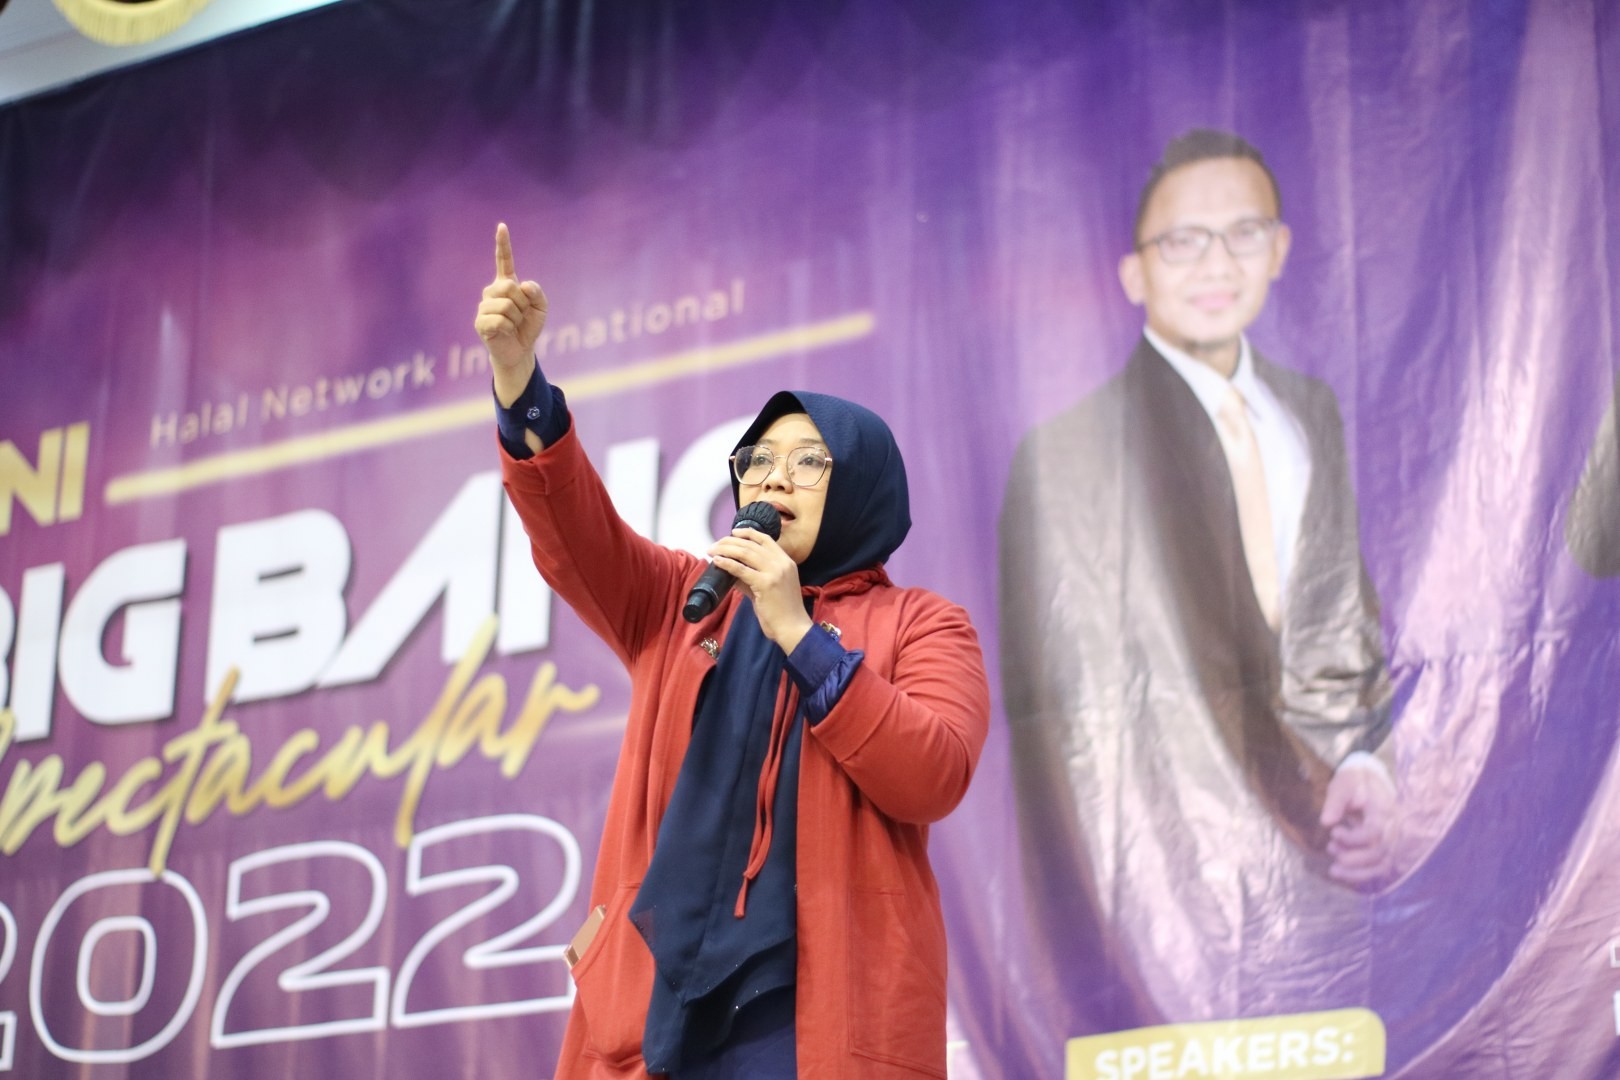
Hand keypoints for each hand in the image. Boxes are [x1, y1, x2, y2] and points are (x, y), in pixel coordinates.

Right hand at [474, 222, 547, 406]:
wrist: (520, 350)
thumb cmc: (528, 327)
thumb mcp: (541, 308)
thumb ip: (537, 293)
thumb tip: (522, 285)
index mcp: (507, 284)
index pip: (504, 261)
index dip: (502, 244)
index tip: (502, 226)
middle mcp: (492, 292)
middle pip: (510, 286)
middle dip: (522, 304)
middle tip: (521, 316)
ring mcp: (484, 306)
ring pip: (506, 305)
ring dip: (516, 318)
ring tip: (513, 325)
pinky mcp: (480, 322)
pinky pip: (500, 320)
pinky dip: (509, 328)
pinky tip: (505, 332)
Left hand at [707, 526, 812, 652]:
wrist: (793, 627)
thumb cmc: (782, 611)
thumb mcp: (770, 588)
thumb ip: (752, 577)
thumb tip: (732, 570)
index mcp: (786, 562)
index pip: (766, 539)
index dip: (748, 533)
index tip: (733, 533)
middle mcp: (781, 563)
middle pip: (751, 544)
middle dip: (730, 542)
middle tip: (715, 545)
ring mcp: (774, 572)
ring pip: (745, 553)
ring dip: (725, 549)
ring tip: (712, 551)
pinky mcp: (765, 583)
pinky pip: (740, 569)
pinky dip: (726, 563)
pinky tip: (717, 561)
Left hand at [1320, 757, 1400, 889]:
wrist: (1369, 778)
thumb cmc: (1354, 782)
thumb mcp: (1342, 785)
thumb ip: (1335, 802)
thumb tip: (1325, 822)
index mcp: (1384, 811)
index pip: (1373, 833)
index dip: (1352, 838)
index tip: (1333, 832)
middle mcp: (1392, 829)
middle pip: (1380, 853)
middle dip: (1353, 858)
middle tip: (1330, 848)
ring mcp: (1391, 840)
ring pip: (1381, 866)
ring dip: (1357, 873)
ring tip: (1333, 870)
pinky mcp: (1385, 847)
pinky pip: (1379, 868)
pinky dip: (1362, 875)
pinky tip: (1344, 875)